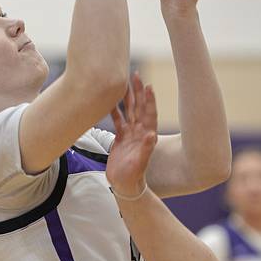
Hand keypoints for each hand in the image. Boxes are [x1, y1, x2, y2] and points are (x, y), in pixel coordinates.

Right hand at [107, 73, 158, 197]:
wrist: (125, 185)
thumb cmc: (133, 175)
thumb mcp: (140, 162)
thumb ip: (145, 148)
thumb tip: (151, 135)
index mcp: (146, 134)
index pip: (149, 113)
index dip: (149, 99)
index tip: (148, 85)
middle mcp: (139, 131)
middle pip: (139, 107)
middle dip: (138, 91)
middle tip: (136, 75)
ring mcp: (131, 134)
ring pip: (129, 111)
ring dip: (127, 97)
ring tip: (123, 82)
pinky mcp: (121, 138)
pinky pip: (118, 120)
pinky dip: (114, 110)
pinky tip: (109, 101)